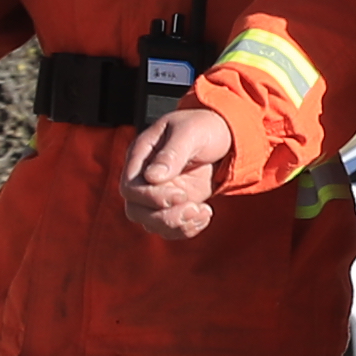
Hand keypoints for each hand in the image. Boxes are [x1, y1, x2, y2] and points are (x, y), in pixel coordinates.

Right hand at [123, 100, 235, 237]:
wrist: (224, 135)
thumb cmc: (204, 127)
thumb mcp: (191, 133)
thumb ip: (172, 153)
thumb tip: (151, 177)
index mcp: (141, 155)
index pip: (130, 187)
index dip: (151, 197)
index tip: (182, 195)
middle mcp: (144, 177)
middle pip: (136, 211)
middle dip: (166, 217)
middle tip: (195, 208)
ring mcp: (158, 193)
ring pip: (152, 223)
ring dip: (178, 225)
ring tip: (204, 212)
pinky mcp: (174, 205)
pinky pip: (170, 228)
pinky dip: (187, 229)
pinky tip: (206, 215)